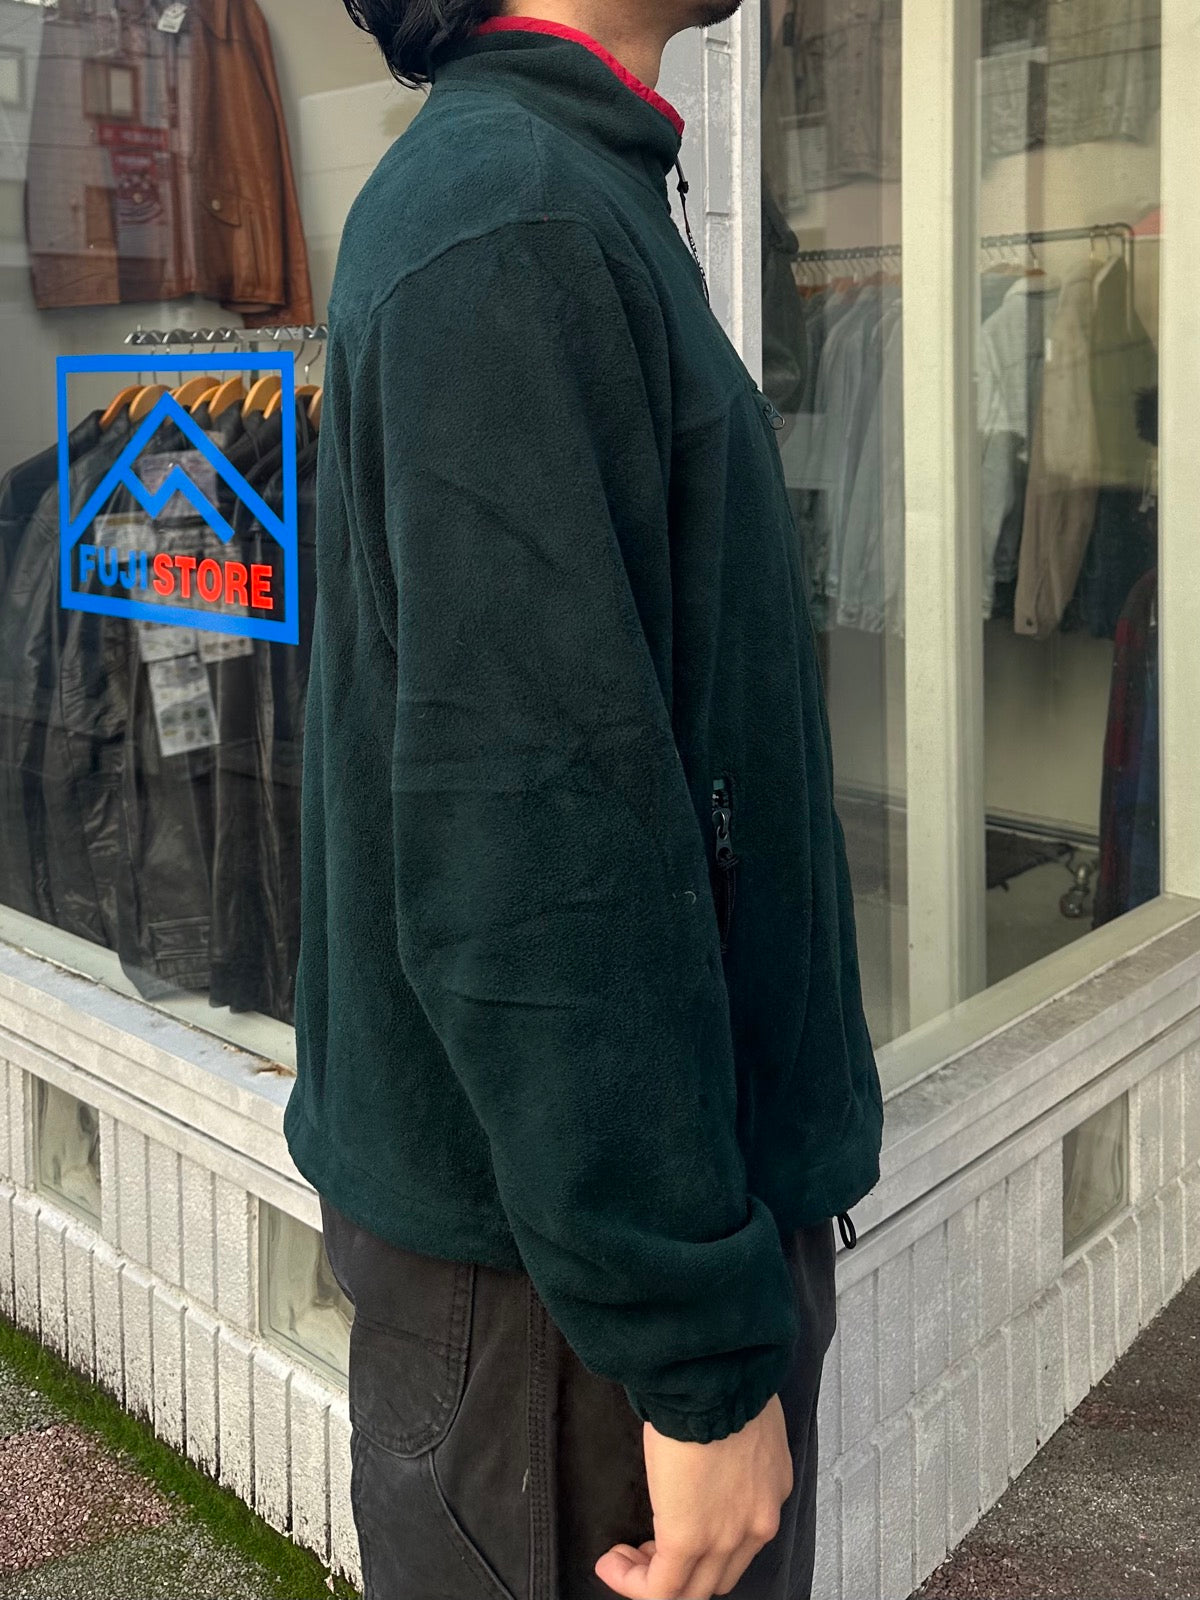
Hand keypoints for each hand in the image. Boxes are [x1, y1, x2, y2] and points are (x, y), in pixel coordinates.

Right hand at [594, 1393, 792, 1598]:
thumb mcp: (741, 1418)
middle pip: (718, 1573)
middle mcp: (756, 1522)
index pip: (741, 1539)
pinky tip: (613, 1564)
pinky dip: (634, 1583)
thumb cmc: (724, 1382)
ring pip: (692, 1590)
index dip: (706, 1543)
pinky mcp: (687, 1538)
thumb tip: (703, 1445)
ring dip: (654, 1580)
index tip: (675, 1524)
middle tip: (648, 1550)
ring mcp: (725, 1537)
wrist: (713, 1378)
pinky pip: (661, 1588)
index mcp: (770, 1489)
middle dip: (681, 1568)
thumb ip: (729, 1445)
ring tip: (625, 1561)